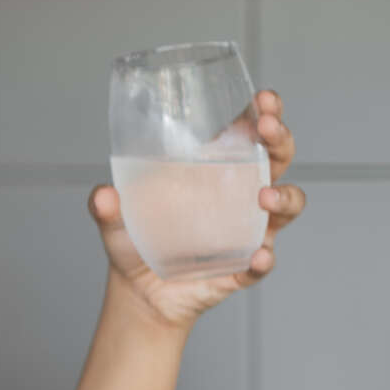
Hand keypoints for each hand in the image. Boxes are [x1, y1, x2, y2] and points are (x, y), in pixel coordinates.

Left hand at [89, 89, 303, 329]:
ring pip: (287, 207)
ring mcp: (248, 232)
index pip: (249, 133)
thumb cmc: (136, 240)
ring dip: (285, 197)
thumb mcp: (115, 219)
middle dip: (280, 140)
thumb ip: (107, 206)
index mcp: (216, 171)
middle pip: (277, 159)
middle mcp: (241, 196)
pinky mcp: (243, 268)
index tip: (265, 99)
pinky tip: (258, 257)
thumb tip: (103, 195)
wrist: (139, 291)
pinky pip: (262, 264)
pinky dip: (263, 261)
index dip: (264, 113)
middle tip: (268, 130)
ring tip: (264, 196)